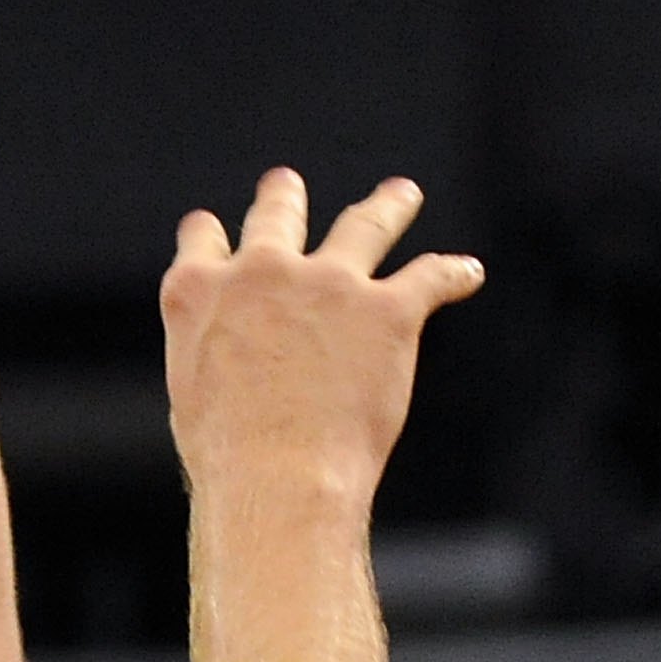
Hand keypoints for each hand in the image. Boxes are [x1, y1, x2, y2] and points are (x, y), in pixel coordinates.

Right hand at [161, 170, 483, 501]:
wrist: (280, 478)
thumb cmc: (229, 456)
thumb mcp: (193, 391)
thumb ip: (213, 353)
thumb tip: (239, 363)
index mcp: (199, 291)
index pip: (202, 238)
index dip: (208, 235)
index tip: (212, 230)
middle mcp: (262, 270)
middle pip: (277, 214)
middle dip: (283, 197)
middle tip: (286, 183)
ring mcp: (329, 284)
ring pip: (365, 225)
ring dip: (386, 207)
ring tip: (401, 195)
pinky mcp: (388, 310)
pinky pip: (430, 278)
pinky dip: (453, 275)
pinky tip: (468, 273)